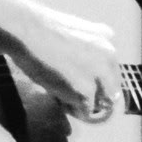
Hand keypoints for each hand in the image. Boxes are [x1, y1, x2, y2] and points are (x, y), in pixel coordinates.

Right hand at [4, 4, 121, 121]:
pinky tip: (58, 97)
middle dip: (95, 95)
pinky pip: (85, 111)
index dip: (96, 80)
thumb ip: (87, 45)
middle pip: (111, 88)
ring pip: (100, 102)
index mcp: (107, 38)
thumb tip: (84, 62)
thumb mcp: (75, 30)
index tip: (81, 82)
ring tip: (62, 93)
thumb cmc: (43, 30)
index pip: (111, 69)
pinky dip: (72, 109)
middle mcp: (110, 55)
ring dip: (83, 103)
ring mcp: (100, 74)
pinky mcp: (86, 91)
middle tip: (73, 94)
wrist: (30, 32)